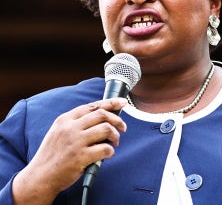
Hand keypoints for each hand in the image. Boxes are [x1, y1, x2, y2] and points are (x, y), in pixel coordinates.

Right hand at [12, 98, 127, 204]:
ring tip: (114, 143)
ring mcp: (75, 142)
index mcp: (64, 120)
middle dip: (117, 120)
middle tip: (123, 128)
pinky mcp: (80, 157)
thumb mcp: (59, 133)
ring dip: (115, 136)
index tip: (122, 103)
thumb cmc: (53, 156)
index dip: (110, 103)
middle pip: (102, 115)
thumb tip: (103, 117)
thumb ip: (76, 124)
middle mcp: (70, 128)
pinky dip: (110, 151)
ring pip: (106, 129)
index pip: (92, 106)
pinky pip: (105, 149)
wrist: (40, 177)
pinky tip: (107, 155)